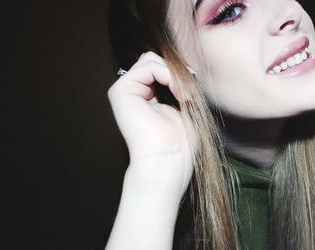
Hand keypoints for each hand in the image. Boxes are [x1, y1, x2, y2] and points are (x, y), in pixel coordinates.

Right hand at [107, 51, 195, 192]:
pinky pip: (148, 66)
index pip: (160, 66)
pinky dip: (168, 75)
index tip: (194, 88)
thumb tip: (184, 66)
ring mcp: (125, 90)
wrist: (168, 159)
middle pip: (154, 59)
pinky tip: (177, 93)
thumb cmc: (179, 141)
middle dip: (175, 70)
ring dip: (174, 74)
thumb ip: (178, 83)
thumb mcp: (183, 105)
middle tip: (188, 91)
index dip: (179, 72)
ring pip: (151, 59)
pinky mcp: (120, 91)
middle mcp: (134, 91)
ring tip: (184, 94)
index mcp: (146, 95)